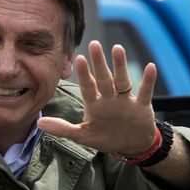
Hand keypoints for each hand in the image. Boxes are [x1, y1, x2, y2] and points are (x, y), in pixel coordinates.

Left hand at [38, 40, 156, 155]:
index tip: (77, 58)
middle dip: (99, 62)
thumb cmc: (105, 137)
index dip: (83, 74)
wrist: (131, 145)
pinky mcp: (141, 106)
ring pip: (123, 80)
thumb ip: (63, 128)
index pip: (87, 86)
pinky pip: (145, 91)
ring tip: (117, 48)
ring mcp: (125, 100)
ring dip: (120, 65)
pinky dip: (148, 80)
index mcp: (94, 103)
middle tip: (94, 44)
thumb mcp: (83, 135)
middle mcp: (109, 97)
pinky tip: (150, 67)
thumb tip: (39, 124)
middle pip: (103, 78)